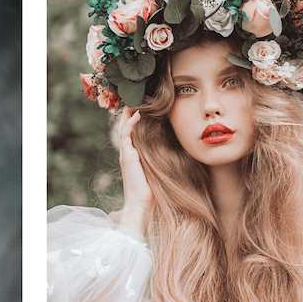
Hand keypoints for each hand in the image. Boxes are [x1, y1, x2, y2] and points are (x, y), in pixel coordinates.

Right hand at [117, 106, 152, 234]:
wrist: (142, 204)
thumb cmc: (153, 192)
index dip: (134, 119)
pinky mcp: (127, 156)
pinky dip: (131, 123)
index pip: (131, 132)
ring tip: (133, 100)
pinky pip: (126, 134)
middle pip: (124, 126)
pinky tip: (137, 114)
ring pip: (123, 127)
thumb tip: (179, 153)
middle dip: (128, 112)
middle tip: (134, 97)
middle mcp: (127, 153)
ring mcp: (126, 154)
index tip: (141, 106)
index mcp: (133, 156)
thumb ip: (163, 162)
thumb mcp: (158, 172)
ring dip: (128, 113)